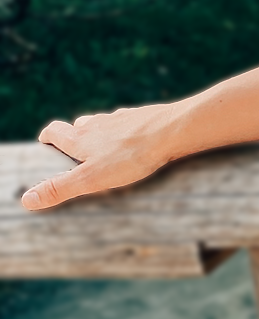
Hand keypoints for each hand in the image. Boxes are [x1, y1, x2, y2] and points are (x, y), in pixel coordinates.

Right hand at [20, 105, 182, 210]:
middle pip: (78, 125)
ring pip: (103, 124)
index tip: (45, 143)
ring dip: (99, 134)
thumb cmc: (131, 156)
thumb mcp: (91, 178)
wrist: (172, 131)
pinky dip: (125, 133)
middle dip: (73, 137)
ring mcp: (121, 119)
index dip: (48, 136)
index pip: (54, 130)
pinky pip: (129, 125)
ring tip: (104, 151)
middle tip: (75, 153)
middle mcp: (97, 124)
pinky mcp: (142, 118)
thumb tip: (27, 199)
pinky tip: (135, 143)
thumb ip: (60, 188)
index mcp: (80, 137)